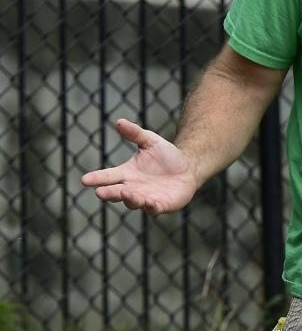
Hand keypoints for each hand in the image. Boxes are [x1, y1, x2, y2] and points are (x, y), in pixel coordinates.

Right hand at [81, 119, 198, 214]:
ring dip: (129, 199)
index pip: (108, 176)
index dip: (97, 178)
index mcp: (127, 173)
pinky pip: (153, 208)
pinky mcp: (161, 205)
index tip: (84, 180)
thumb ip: (134, 133)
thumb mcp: (149, 141)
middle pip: (117, 192)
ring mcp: (146, 198)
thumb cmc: (166, 155)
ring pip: (133, 202)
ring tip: (125, 193)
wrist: (187, 167)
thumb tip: (119, 122)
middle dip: (109, 193)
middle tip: (99, 192)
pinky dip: (150, 206)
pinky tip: (148, 202)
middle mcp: (133, 188)